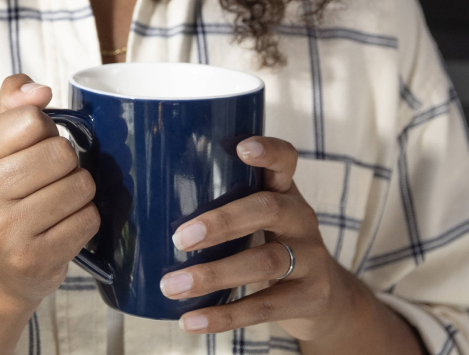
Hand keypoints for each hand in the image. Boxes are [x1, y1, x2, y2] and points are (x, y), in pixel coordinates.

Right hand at [0, 74, 100, 311]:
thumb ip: (12, 105)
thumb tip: (40, 90)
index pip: (31, 119)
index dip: (44, 129)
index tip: (33, 147)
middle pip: (60, 152)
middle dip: (66, 161)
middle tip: (48, 178)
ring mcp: (4, 231)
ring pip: (80, 185)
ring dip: (78, 190)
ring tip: (56, 201)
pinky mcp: (33, 259)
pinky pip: (88, 219)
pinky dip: (84, 218)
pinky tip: (62, 225)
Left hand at [158, 136, 357, 341]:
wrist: (324, 298)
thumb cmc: (269, 243)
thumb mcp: (256, 217)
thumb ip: (221, 203)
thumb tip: (144, 201)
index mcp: (284, 190)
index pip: (285, 159)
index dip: (267, 150)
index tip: (241, 148)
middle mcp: (302, 218)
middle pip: (267, 210)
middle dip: (221, 222)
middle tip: (179, 238)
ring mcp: (311, 258)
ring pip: (264, 262)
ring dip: (213, 276)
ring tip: (172, 286)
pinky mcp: (310, 297)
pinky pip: (265, 307)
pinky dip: (224, 316)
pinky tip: (191, 321)